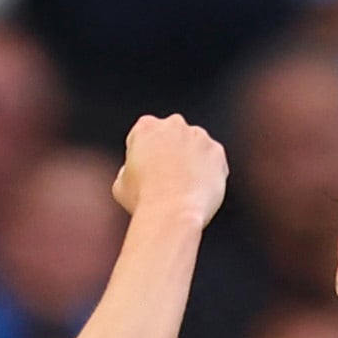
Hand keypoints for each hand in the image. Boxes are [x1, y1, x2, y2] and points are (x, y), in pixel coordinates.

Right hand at [112, 113, 229, 235]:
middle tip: (168, 180)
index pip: (146, 136)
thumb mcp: (120, 184)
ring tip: (184, 189)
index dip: (145, 156)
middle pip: (173, 137)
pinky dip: (209, 173)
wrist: (172, 213)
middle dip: (171, 153)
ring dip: (192, 161)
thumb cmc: (143, 201)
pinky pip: (213, 162)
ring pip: (195, 147)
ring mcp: (199, 136)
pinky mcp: (217, 151)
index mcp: (146, 127)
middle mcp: (174, 124)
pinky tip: (199, 190)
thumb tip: (138, 171)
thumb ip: (129, 168)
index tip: (147, 174)